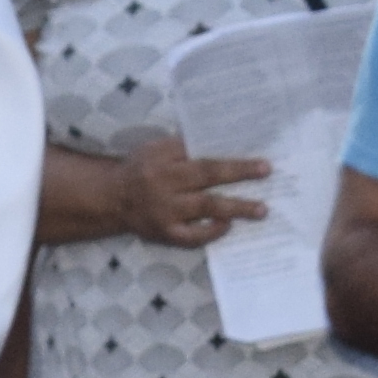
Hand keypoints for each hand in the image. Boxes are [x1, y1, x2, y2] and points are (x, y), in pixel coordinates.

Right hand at [115, 136, 271, 250]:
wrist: (112, 199)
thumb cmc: (141, 169)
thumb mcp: (155, 149)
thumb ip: (183, 146)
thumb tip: (223, 140)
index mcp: (161, 156)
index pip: (198, 150)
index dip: (225, 149)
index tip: (250, 149)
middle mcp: (163, 182)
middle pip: (206, 174)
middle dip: (238, 172)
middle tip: (266, 171)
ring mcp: (165, 210)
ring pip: (205, 207)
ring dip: (236, 207)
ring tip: (261, 209)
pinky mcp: (164, 233)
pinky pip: (193, 236)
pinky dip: (212, 232)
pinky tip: (228, 225)